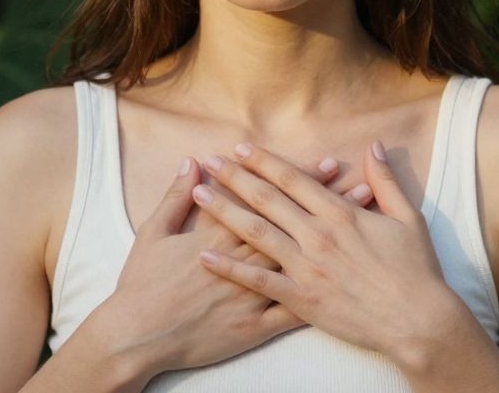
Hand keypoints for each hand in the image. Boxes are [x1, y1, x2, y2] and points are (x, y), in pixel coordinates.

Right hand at [90, 154, 375, 375]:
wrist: (137, 335)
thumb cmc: (142, 285)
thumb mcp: (153, 233)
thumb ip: (175, 196)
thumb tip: (191, 164)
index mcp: (218, 236)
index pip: (267, 201)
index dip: (299, 182)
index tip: (326, 164)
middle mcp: (240, 262)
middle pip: (291, 227)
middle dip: (326, 205)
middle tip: (358, 184)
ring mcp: (249, 296)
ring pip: (298, 265)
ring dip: (330, 244)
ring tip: (362, 228)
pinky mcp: (251, 328)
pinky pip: (289, 314)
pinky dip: (317, 298)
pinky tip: (346, 286)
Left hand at [191, 141, 451, 358]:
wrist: (417, 320)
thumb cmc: (415, 270)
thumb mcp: (408, 218)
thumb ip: (385, 181)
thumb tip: (374, 146)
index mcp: (340, 214)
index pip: (293, 179)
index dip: (264, 162)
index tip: (240, 148)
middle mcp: (318, 236)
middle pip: (267, 199)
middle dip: (235, 178)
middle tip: (209, 162)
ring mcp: (306, 267)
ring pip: (257, 233)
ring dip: (225, 212)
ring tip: (199, 195)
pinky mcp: (301, 298)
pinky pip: (258, 280)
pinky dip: (230, 267)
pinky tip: (205, 256)